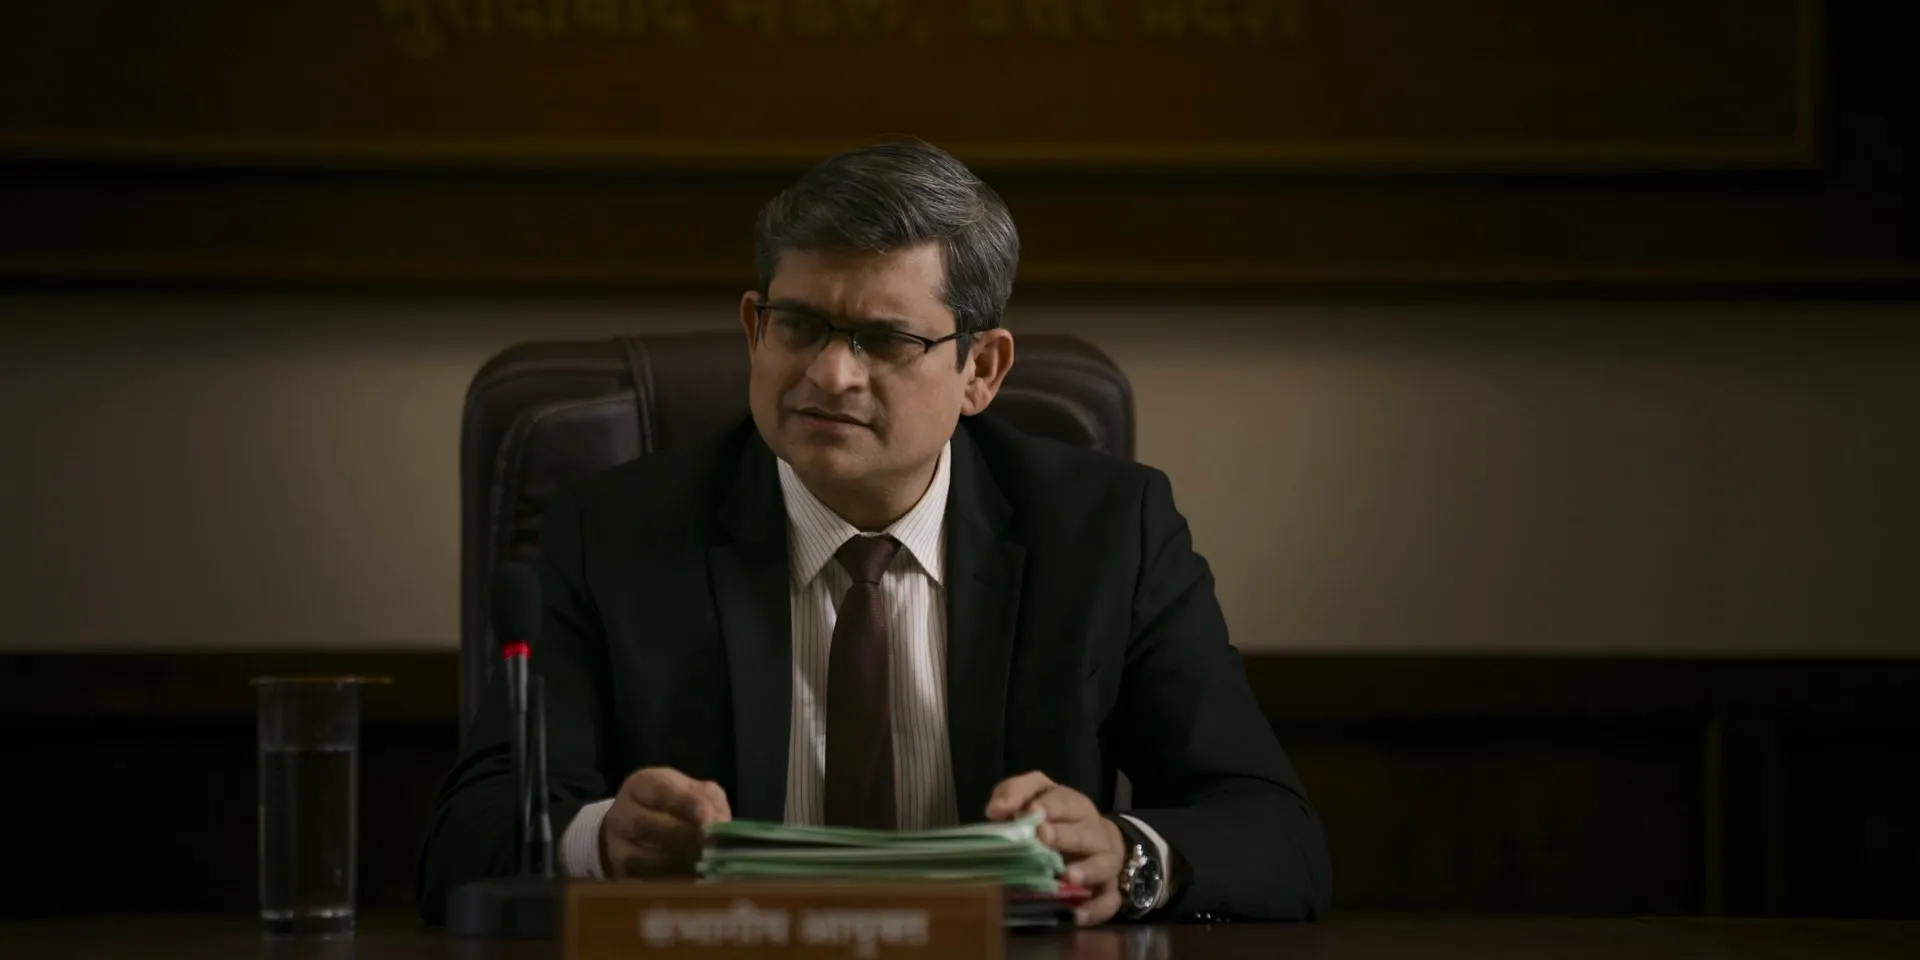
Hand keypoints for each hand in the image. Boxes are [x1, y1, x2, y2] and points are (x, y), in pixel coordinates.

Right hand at [599, 767, 731, 877]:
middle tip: (712, 848)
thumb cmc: (673, 806)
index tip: (710, 820)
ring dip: (680, 862)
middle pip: (651, 826)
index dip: (689, 805)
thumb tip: (720, 824)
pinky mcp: (617, 870)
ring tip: (705, 865)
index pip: (663, 791)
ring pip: (646, 856)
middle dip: (687, 838)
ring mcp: (615, 843)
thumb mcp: (693, 792)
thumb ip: (710, 801)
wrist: (636, 829)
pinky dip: (669, 880)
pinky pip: (644, 878)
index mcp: (643, 784)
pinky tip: (689, 879)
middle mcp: (622, 812)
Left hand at [986, 771, 1126, 925]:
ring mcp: (1104, 861)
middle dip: (1065, 835)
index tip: (1033, 812)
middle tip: (1044, 838)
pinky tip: (1077, 914)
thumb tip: (995, 810)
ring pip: (1105, 864)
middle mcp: (1094, 832)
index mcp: (1075, 807)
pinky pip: (1110, 900)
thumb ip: (1015, 793)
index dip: (1050, 807)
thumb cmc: (1055, 818)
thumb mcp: (1035, 794)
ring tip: (1067, 877)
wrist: (1095, 840)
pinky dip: (1097, 908)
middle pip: (1085, 832)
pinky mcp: (1107, 889)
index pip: (1066, 801)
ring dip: (1088, 870)